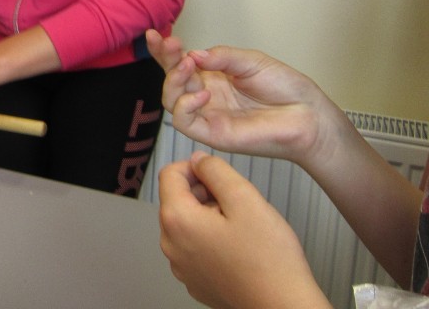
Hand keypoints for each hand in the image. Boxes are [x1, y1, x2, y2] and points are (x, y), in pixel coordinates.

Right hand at [145, 30, 328, 162]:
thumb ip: (222, 56)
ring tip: (187, 65)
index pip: (181, 62)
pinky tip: (203, 93)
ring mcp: (208, 115)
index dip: (164, 51)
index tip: (155, 35)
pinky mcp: (213, 134)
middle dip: (166, 60)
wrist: (308, 115)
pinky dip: (186, 105)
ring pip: (171, 100)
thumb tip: (193, 54)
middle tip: (170, 44)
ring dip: (173, 80)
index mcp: (213, 76)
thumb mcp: (251, 61)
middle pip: (172, 79)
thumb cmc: (285, 89)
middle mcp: (206, 95)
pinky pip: (184, 122)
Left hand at [158, 152, 327, 308]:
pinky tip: (238, 248)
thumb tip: (198, 160)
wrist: (283, 307)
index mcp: (178, 220)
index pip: (169, 174)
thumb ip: (216, 171)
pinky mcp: (195, 281)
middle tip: (236, 204)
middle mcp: (172, 245)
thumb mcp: (245, 198)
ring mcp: (182, 267)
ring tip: (241, 227)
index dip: (195, 167)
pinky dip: (212, 240)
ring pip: (188, 224)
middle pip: (178, 200)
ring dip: (209, 217)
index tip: (217, 174)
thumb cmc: (269, 261)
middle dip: (204, 194)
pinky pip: (195, 248)